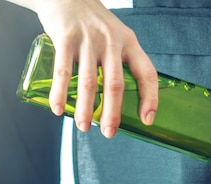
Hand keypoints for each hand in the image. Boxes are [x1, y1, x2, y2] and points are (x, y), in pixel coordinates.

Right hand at [9, 0, 157, 136]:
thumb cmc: (94, 24)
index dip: (150, 98)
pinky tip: (59, 109)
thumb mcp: (117, 37)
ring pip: (89, 82)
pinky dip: (60, 93)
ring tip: (83, 127)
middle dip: (113, 113)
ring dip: (86, 109)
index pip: (147, 74)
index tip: (147, 120)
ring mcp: (89, 39)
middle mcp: (112, 41)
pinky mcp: (66, 37)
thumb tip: (120, 101)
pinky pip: (64, 71)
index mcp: (130, 43)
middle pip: (116, 84)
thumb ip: (121, 63)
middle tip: (110, 133)